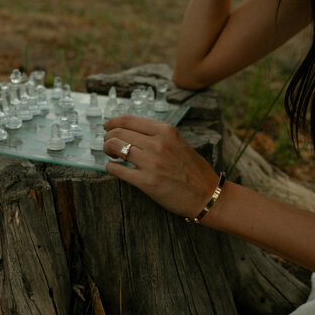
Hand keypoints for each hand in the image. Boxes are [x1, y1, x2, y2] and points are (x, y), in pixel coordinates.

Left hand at [103, 115, 220, 219]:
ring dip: (107, 150)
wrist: (207, 195)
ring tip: (112, 155)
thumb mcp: (178, 142)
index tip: (107, 127)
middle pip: (118, 132)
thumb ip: (156, 135)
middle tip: (108, 144)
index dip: (112, 123)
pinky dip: (111, 167)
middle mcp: (158, 143)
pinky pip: (116, 169)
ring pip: (114, 147)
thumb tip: (129, 130)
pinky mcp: (146, 182)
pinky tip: (115, 168)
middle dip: (108, 137)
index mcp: (165, 131)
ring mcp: (152, 163)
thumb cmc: (192, 170)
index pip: (128, 120)